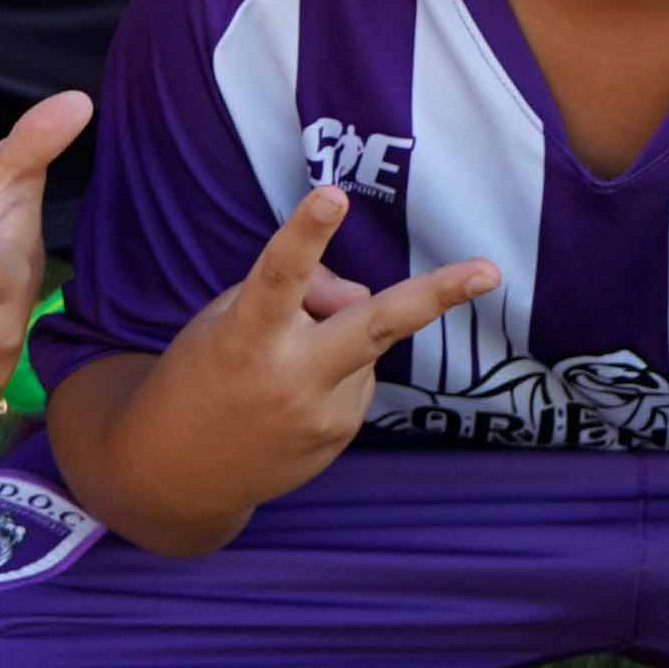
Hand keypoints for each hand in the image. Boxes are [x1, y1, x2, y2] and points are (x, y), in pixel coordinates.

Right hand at [133, 184, 504, 518]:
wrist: (179, 473)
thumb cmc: (204, 371)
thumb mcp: (227, 317)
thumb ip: (298, 294)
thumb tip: (364, 298)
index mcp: (245, 336)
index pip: (280, 275)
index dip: (305, 233)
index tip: (331, 194)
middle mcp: (290, 377)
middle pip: (373, 325)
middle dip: (436, 294)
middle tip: (490, 270)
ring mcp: (320, 415)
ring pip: (363, 341)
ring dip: (336, 335)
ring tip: (281, 365)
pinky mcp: (338, 438)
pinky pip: (357, 377)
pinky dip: (335, 371)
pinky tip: (293, 395)